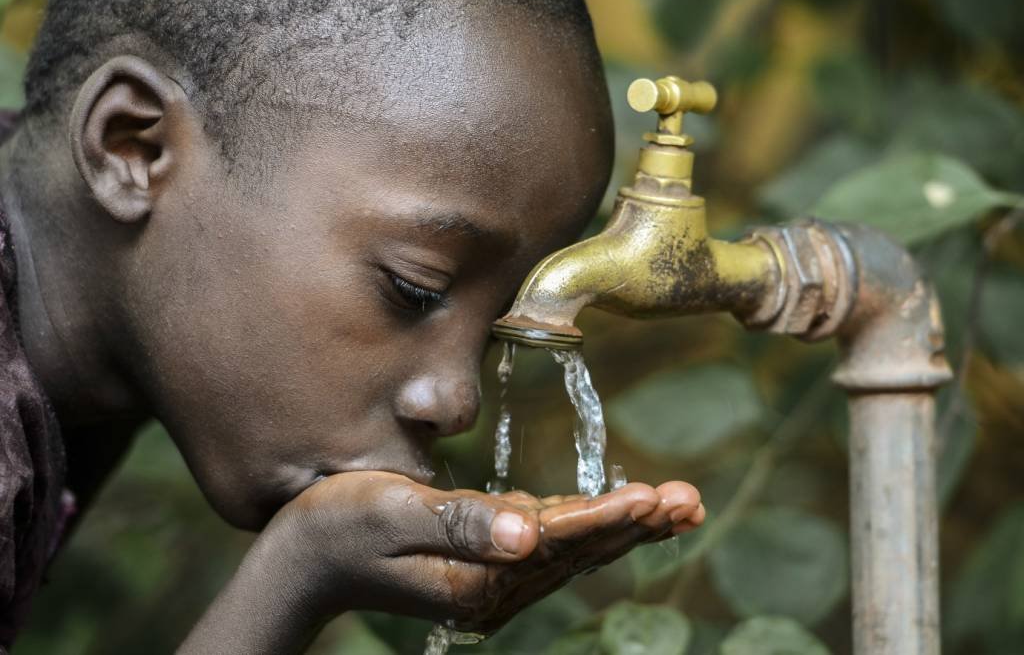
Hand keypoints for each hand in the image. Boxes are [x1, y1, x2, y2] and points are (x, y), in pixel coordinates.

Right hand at [270, 471, 704, 633]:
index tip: (657, 497)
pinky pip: (547, 545)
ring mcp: (490, 581)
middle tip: (692, 501)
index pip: (559, 543)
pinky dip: (587, 526)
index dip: (609, 517)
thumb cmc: (337, 527)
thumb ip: (459, 523)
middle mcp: (493, 587)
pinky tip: (615, 514)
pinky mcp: (483, 566)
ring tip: (673, 505)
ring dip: (622, 525)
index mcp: (476, 578)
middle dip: (637, 524)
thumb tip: (528, 532)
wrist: (301, 562)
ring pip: (571, 550)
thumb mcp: (392, 515)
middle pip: (579, 552)